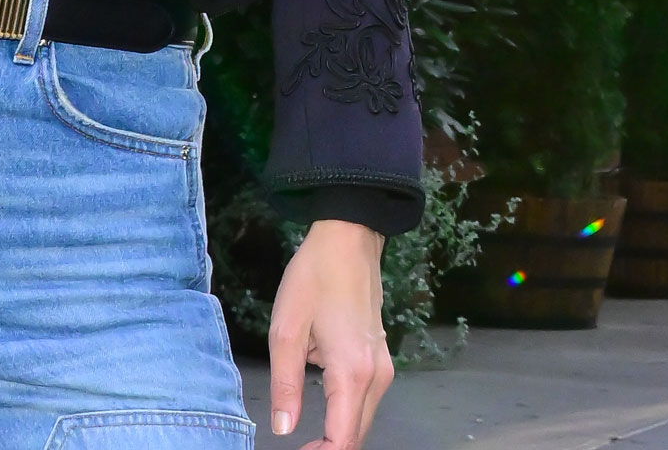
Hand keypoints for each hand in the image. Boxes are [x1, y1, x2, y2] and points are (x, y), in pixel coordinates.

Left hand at [267, 219, 392, 446]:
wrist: (348, 238)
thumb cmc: (315, 277)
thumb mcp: (286, 331)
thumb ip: (285, 385)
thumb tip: (284, 428)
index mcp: (352, 373)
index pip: (343, 440)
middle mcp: (376, 376)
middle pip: (357, 435)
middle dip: (329, 448)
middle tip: (297, 447)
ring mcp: (382, 366)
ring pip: (362, 419)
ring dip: (337, 433)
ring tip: (305, 436)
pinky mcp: (380, 358)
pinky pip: (365, 399)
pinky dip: (345, 412)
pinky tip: (320, 403)